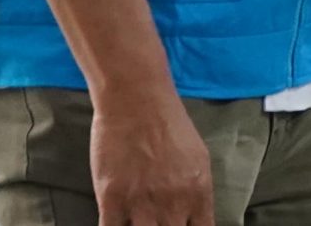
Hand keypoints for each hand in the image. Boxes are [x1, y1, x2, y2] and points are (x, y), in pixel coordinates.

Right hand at [91, 81, 214, 225]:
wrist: (136, 98)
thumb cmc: (168, 123)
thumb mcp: (198, 159)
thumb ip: (196, 193)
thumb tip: (194, 218)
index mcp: (198, 194)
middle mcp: (173, 205)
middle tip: (156, 222)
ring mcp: (141, 204)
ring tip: (137, 221)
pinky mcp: (112, 200)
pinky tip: (116, 222)